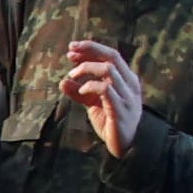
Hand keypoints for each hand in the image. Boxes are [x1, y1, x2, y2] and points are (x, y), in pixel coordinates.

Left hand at [55, 39, 145, 154]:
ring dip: (87, 68)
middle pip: (112, 56)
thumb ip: (80, 93)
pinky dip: (91, 86)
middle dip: (90, 50)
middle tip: (70, 53)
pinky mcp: (120, 109)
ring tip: (73, 75)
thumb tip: (62, 81)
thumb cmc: (111, 121)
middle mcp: (129, 84)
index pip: (111, 55)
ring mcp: (127, 96)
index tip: (72, 48)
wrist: (127, 145)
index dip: (91, 48)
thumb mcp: (93, 104)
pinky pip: (106, 89)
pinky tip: (81, 91)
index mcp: (126, 79)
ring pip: (109, 70)